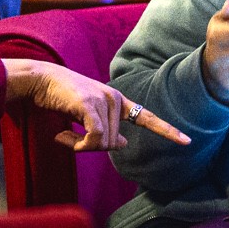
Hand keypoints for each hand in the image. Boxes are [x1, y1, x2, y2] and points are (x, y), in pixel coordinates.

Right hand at [2, 57, 189, 151]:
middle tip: (71, 137)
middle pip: (113, 144)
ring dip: (80, 146)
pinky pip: (93, 139)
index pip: (147, 117)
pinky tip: (62, 135)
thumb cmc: (62, 98)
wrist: (41, 80)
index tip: (186, 141)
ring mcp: (105, 100)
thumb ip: (107, 129)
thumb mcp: (88, 115)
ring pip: (103, 144)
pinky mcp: (91, 105)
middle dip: (90, 147)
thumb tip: (123, 144)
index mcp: (118, 101)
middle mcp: (116, 99)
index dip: (166, 130)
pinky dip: (76, 145)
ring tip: (65, 133)